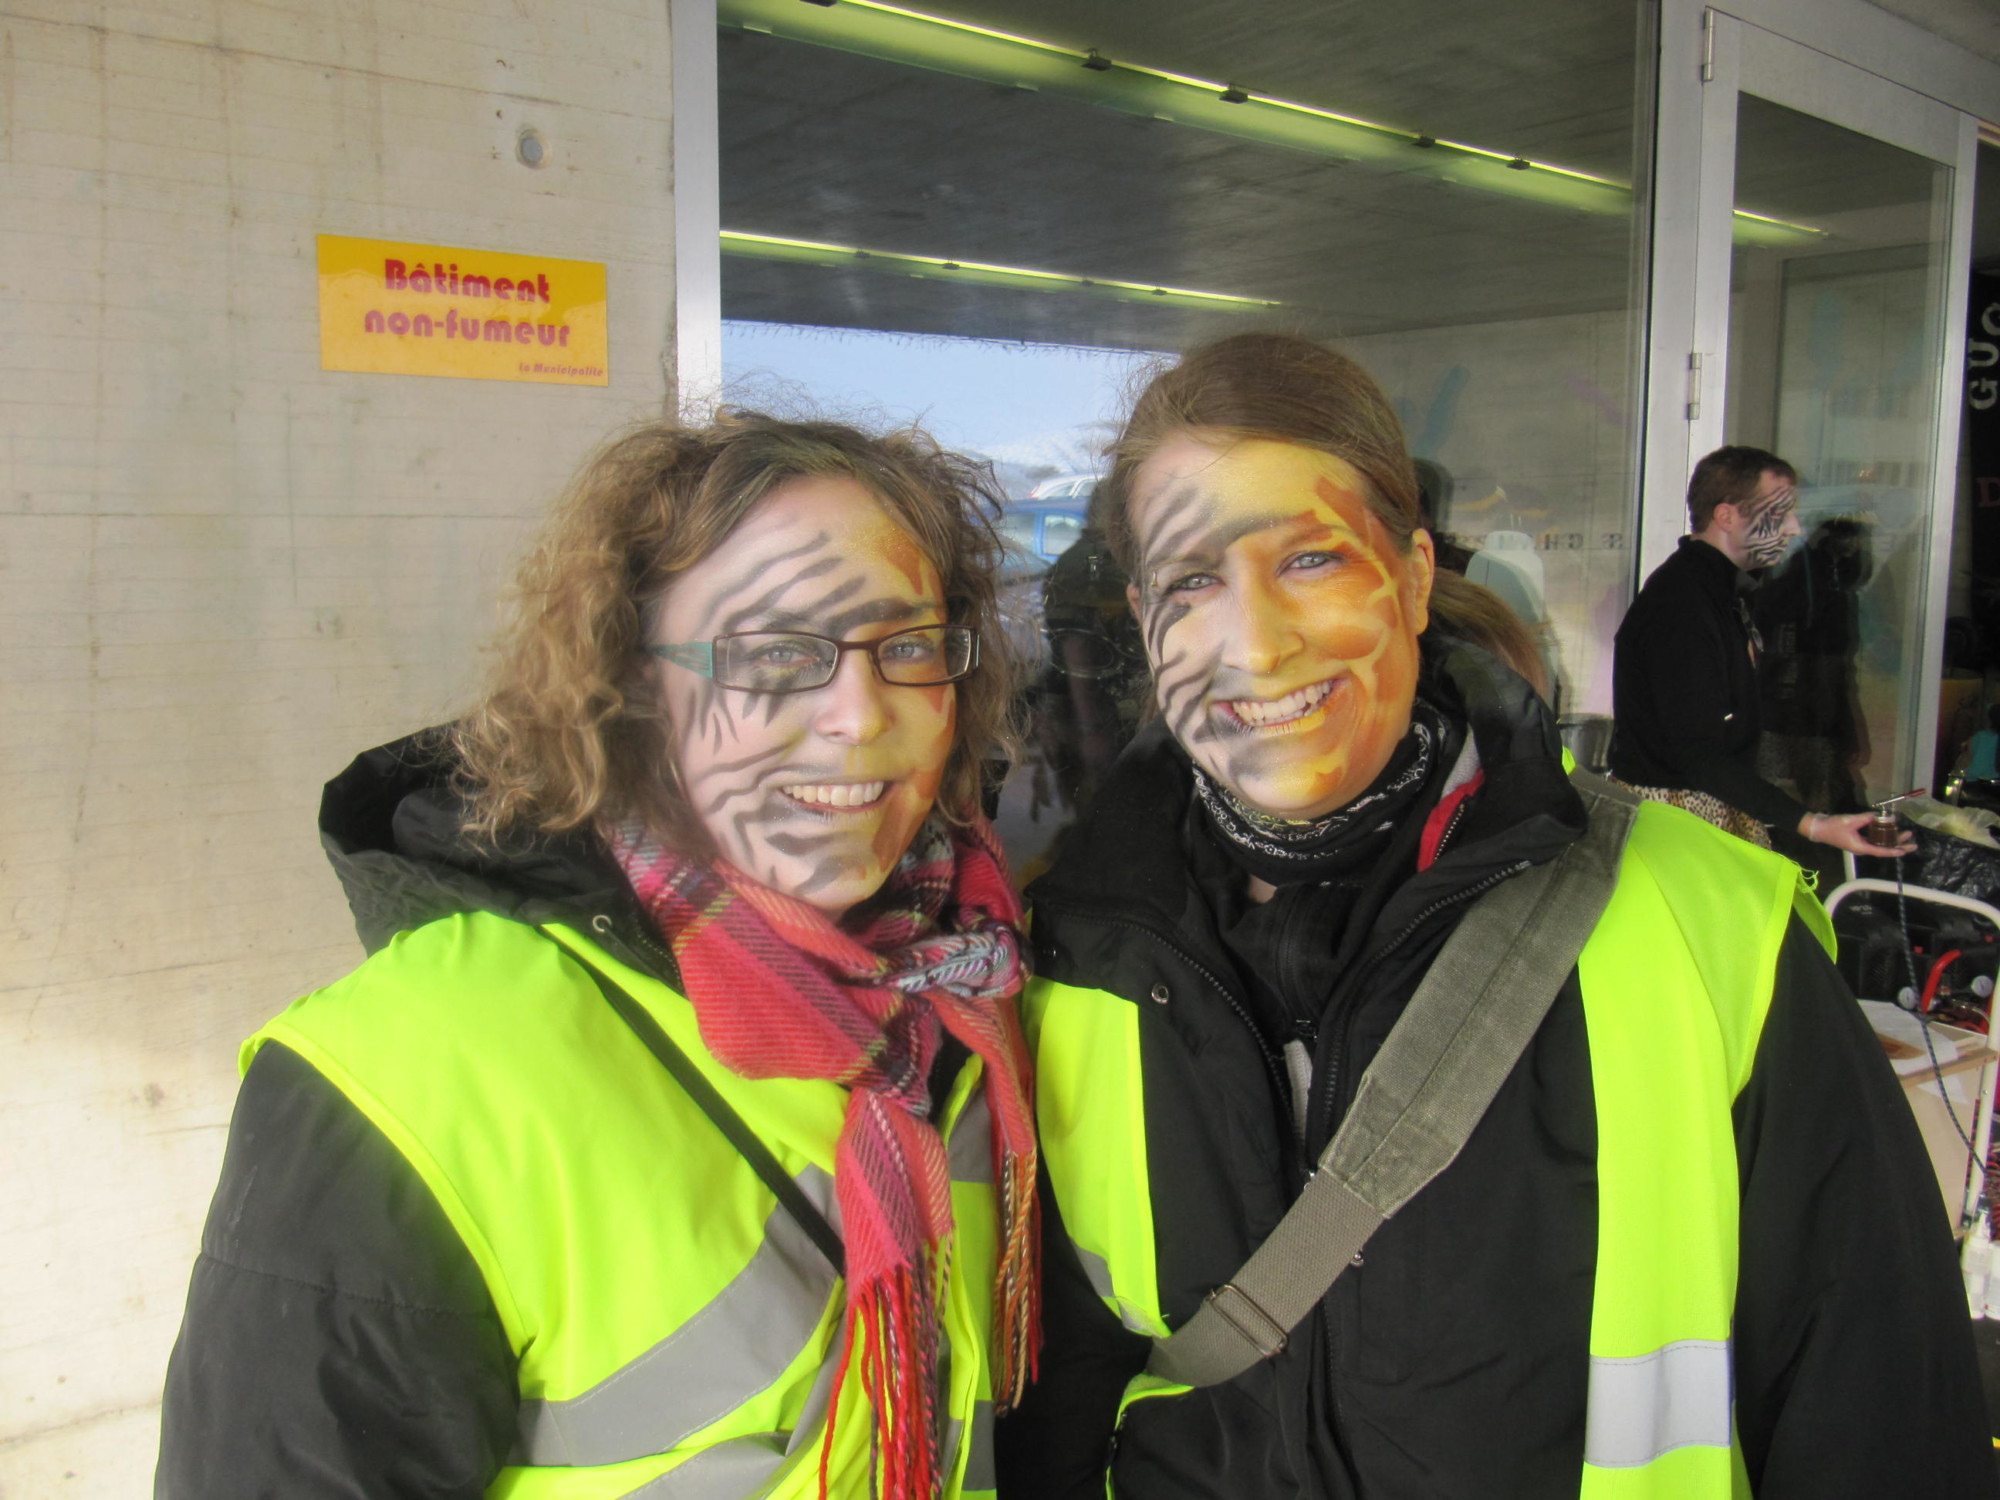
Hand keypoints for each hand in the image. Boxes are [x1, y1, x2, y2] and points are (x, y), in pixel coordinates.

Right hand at [1798, 810, 1916, 856]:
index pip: (1881, 851)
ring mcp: (1860, 843)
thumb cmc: (1833, 827)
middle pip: (1884, 848)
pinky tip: (1888, 828)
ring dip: (1892, 838)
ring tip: (1904, 833)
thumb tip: (1878, 815)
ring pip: (1880, 843)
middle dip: (1898, 844)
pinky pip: (1873, 838)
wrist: (1818, 827)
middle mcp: (1863, 847)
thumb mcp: (1850, 821)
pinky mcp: (1857, 838)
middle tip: (1912, 841)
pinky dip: (1882, 834)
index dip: (1894, 851)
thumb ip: (1866, 818)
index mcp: (1861, 847)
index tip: (1906, 850)